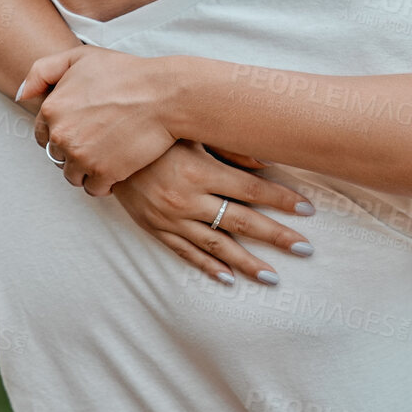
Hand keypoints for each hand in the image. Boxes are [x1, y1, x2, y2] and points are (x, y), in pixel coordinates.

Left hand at [25, 44, 179, 195]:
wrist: (164, 95)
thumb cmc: (126, 73)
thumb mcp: (80, 57)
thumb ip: (42, 71)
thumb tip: (21, 95)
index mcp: (51, 108)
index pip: (43, 134)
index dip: (63, 130)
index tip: (84, 126)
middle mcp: (61, 135)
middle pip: (57, 156)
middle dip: (75, 150)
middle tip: (100, 138)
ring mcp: (81, 157)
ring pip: (73, 175)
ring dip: (87, 169)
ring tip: (109, 154)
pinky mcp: (104, 173)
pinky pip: (94, 189)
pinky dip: (104, 183)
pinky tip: (118, 167)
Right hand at [112, 141, 315, 283]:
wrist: (104, 150)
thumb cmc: (153, 135)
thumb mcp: (191, 132)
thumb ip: (229, 147)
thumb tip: (268, 159)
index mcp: (200, 171)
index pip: (252, 190)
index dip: (281, 200)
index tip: (308, 209)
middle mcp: (188, 200)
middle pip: (242, 222)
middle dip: (277, 236)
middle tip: (306, 249)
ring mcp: (171, 219)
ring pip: (217, 246)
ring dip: (248, 262)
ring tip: (273, 277)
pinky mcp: (156, 230)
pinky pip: (186, 253)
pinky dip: (208, 267)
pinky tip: (229, 279)